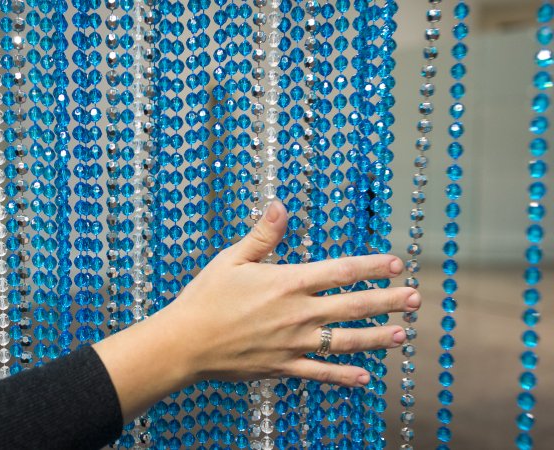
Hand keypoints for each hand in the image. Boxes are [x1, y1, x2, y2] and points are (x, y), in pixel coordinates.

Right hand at [93, 201, 419, 421]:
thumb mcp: (231, 258)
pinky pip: (321, 373)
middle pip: (353, 305)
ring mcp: (293, 344)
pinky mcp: (283, 367)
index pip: (341, 271)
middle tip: (415, 299)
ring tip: (402, 334)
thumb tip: (281, 205)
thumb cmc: (204, 298)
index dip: (372, 267)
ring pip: (346, 340)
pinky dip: (344, 376)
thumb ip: (262, 235)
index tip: (396, 264)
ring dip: (377, 337)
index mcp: (287, 283)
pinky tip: (365, 378)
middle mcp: (298, 314)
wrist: (184, 343)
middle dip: (387, 301)